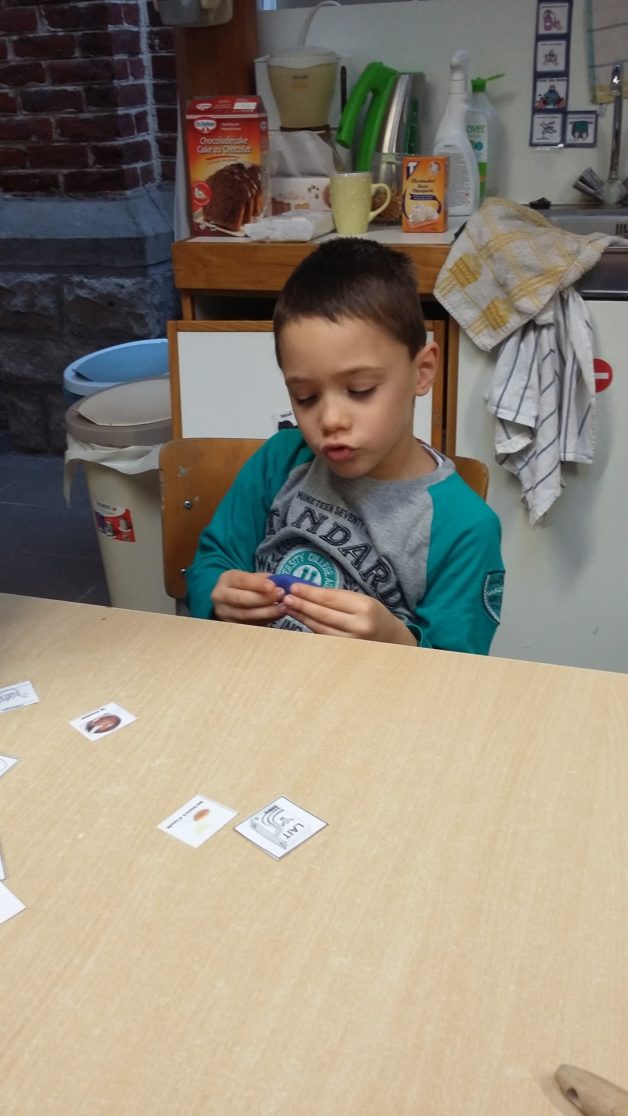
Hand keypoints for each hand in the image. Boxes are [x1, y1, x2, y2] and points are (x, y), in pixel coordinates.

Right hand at [211, 570, 285, 624]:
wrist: (229, 599)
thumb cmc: (245, 586)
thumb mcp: (251, 577)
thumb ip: (264, 579)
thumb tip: (280, 584)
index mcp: (226, 580)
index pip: (242, 581)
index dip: (258, 584)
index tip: (273, 586)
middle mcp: (221, 596)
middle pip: (242, 600)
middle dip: (264, 599)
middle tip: (282, 596)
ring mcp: (225, 613)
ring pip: (247, 615)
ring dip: (268, 612)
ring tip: (283, 607)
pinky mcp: (232, 625)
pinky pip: (251, 624)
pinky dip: (266, 620)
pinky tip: (278, 615)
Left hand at [283, 584, 416, 645]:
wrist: (390, 637)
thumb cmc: (373, 613)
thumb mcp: (361, 599)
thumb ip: (338, 597)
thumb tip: (309, 591)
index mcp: (364, 607)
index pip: (331, 599)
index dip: (310, 593)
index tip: (294, 586)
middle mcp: (359, 626)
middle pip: (323, 614)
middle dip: (302, 604)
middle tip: (285, 597)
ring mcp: (352, 641)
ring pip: (320, 627)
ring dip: (302, 616)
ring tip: (289, 607)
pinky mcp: (345, 650)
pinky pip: (323, 637)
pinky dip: (310, 627)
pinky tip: (301, 618)